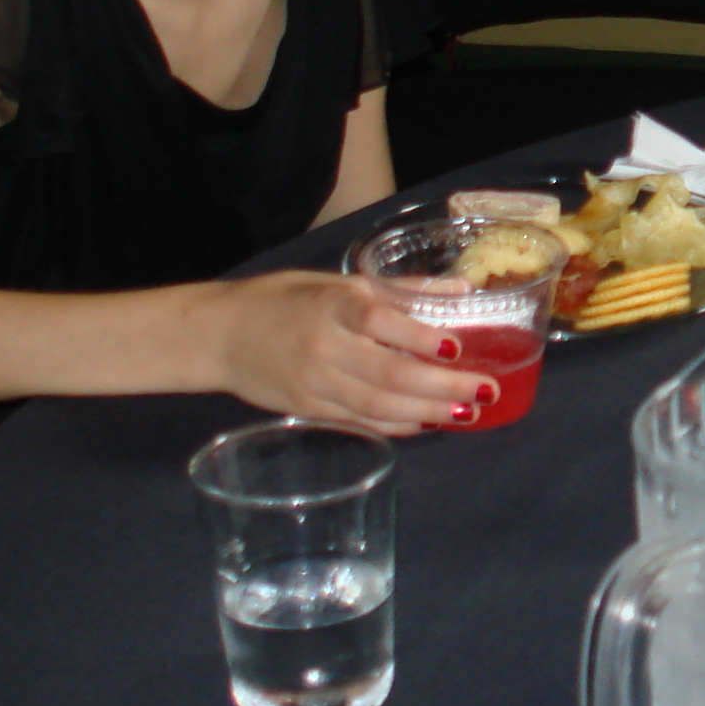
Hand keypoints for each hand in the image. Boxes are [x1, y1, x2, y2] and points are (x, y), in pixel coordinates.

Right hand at [207, 271, 478, 435]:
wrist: (220, 334)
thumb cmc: (284, 298)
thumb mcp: (338, 281)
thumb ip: (399, 290)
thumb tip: (460, 289)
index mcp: (331, 305)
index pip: (378, 320)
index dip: (417, 336)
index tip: (456, 345)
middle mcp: (324, 346)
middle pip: (388, 372)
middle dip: (442, 386)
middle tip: (484, 390)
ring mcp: (315, 383)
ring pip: (378, 404)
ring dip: (428, 412)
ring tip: (467, 413)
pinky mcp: (309, 410)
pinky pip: (360, 420)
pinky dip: (397, 424)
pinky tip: (428, 423)